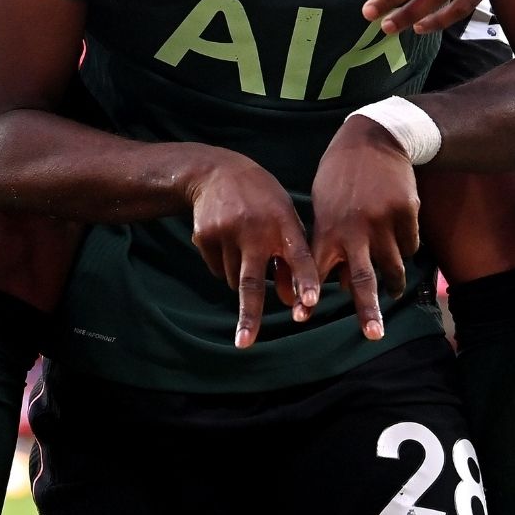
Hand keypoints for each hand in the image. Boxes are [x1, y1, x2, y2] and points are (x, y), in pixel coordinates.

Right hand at [186, 152, 320, 349]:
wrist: (216, 171)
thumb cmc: (262, 201)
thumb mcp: (284, 219)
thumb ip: (291, 259)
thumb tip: (292, 303)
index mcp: (282, 221)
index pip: (298, 255)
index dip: (305, 278)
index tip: (310, 300)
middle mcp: (254, 229)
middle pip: (252, 281)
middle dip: (250, 314)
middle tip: (245, 343)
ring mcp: (226, 233)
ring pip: (236, 281)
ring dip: (244, 279)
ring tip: (245, 247)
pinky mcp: (204, 237)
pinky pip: (218, 270)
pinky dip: (226, 266)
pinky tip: (228, 240)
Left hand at [310, 117, 420, 340]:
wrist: (375, 138)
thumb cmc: (341, 177)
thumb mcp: (324, 205)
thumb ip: (329, 243)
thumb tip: (343, 284)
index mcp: (329, 226)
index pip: (316, 267)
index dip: (309, 293)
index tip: (302, 317)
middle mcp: (355, 228)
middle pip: (363, 278)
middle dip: (367, 310)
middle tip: (374, 336)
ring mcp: (384, 221)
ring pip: (394, 267)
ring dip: (394, 283)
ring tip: (394, 292)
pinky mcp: (408, 213)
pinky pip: (411, 246)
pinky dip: (406, 248)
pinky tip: (400, 238)